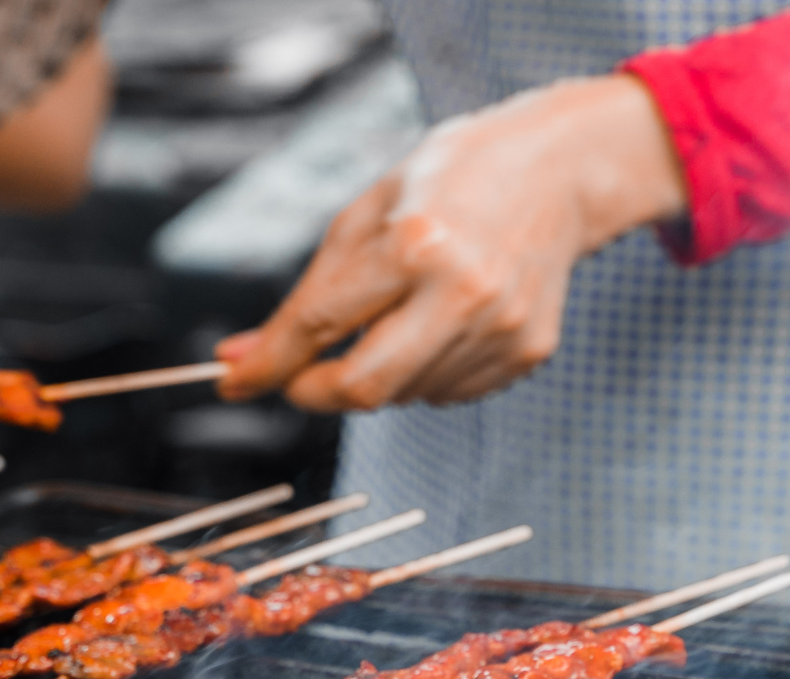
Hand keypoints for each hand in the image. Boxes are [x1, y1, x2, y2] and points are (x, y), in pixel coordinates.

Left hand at [216, 74, 686, 412]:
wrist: (556, 173)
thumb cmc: (449, 182)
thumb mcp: (366, 215)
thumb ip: (309, 292)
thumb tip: (242, 361)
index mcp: (415, 243)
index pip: (321, 324)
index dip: (268, 364)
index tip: (233, 383)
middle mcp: (464, 293)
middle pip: (365, 388)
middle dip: (316, 391)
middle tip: (299, 377)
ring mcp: (502, 329)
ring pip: (405, 394)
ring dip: (377, 372)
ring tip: (400, 311)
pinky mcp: (527, 352)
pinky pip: (448, 391)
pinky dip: (423, 371)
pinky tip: (440, 321)